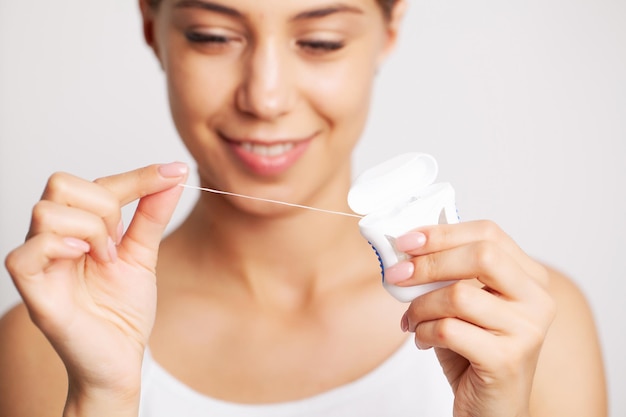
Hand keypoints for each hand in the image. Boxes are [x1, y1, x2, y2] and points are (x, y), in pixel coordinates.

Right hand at [5, 162, 187, 414]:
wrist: (120, 359)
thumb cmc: (123, 311)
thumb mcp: (143, 255)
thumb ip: (151, 215)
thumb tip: (173, 174)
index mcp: (78, 228)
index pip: (97, 184)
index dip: (137, 177)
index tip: (174, 172)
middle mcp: (54, 239)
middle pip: (61, 184)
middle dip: (105, 206)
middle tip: (119, 242)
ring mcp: (41, 264)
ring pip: (46, 211)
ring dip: (90, 229)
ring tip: (105, 260)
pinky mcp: (33, 291)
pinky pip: (24, 253)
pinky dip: (58, 246)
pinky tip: (86, 258)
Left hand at [388, 221, 555, 416]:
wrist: (490, 409)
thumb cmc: (473, 351)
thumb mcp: (463, 304)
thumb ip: (448, 274)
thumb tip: (406, 248)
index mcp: (529, 278)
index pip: (489, 234)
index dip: (443, 232)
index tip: (407, 240)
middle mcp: (537, 300)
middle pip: (482, 255)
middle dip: (429, 262)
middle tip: (397, 274)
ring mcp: (527, 331)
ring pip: (459, 295)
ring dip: (421, 306)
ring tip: (412, 319)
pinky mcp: (506, 360)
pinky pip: (449, 330)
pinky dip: (423, 332)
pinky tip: (422, 340)